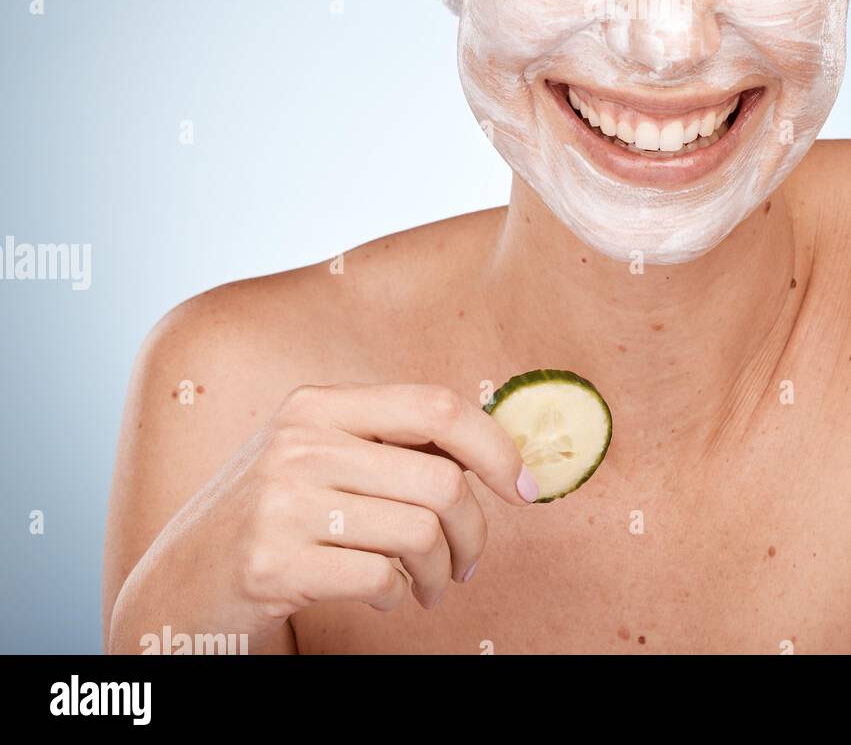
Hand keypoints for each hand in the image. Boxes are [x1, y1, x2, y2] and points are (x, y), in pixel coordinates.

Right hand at [109, 383, 534, 651]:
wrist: (177, 583)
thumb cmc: (271, 514)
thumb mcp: (316, 453)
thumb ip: (388, 441)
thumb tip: (494, 449)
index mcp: (318, 404)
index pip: (436, 407)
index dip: (496, 447)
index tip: (525, 488)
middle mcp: (299, 442)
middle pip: (442, 480)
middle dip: (474, 531)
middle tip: (468, 560)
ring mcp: (281, 502)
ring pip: (420, 533)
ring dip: (441, 572)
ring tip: (430, 585)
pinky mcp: (272, 564)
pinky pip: (381, 579)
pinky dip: (397, 596)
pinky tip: (383, 596)